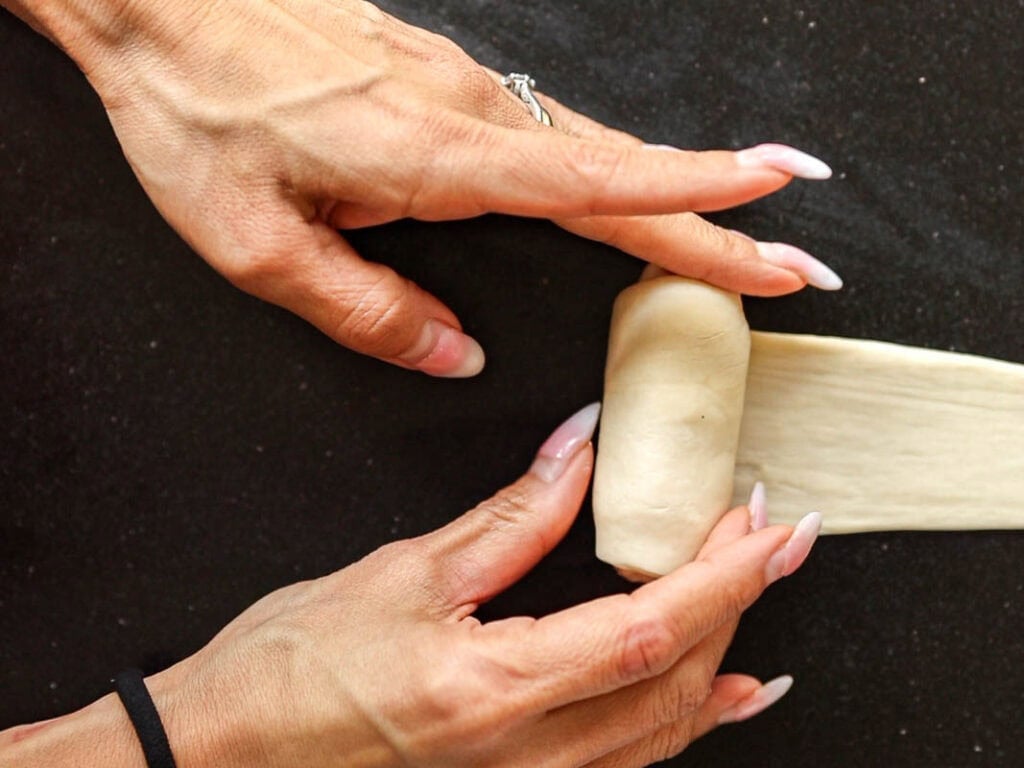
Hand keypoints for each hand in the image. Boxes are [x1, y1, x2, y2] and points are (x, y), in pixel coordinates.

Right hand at [0, 405, 817, 766]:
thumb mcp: (401, 571)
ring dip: (725, 660)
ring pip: (662, 733)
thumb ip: (508, 515)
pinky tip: (715, 696)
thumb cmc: (290, 668)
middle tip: (770, 534)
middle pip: (673, 681)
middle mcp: (520, 753)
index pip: (647, 628)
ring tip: (763, 599)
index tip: (766, 524)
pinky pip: (624, 762)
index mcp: (492, 687)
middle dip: (739, 601)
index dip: (723, 574)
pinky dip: (682, 721)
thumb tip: (575, 449)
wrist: (227, 752)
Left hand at [16, 0, 838, 376]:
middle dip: (720, 213)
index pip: (599, 184)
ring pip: (590, 147)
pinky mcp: (442, 79)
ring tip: (735, 229)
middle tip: (793, 253)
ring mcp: (461, 88)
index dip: (697, 201)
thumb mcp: (260, 247)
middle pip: (622, 171)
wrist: (157, 3)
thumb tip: (453, 355)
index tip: (777, 209)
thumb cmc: (200, 117)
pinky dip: (606, 164)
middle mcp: (469, 116)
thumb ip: (367, 313)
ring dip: (672, 188)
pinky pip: (545, 129)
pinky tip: (621, 187)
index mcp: (438, 159)